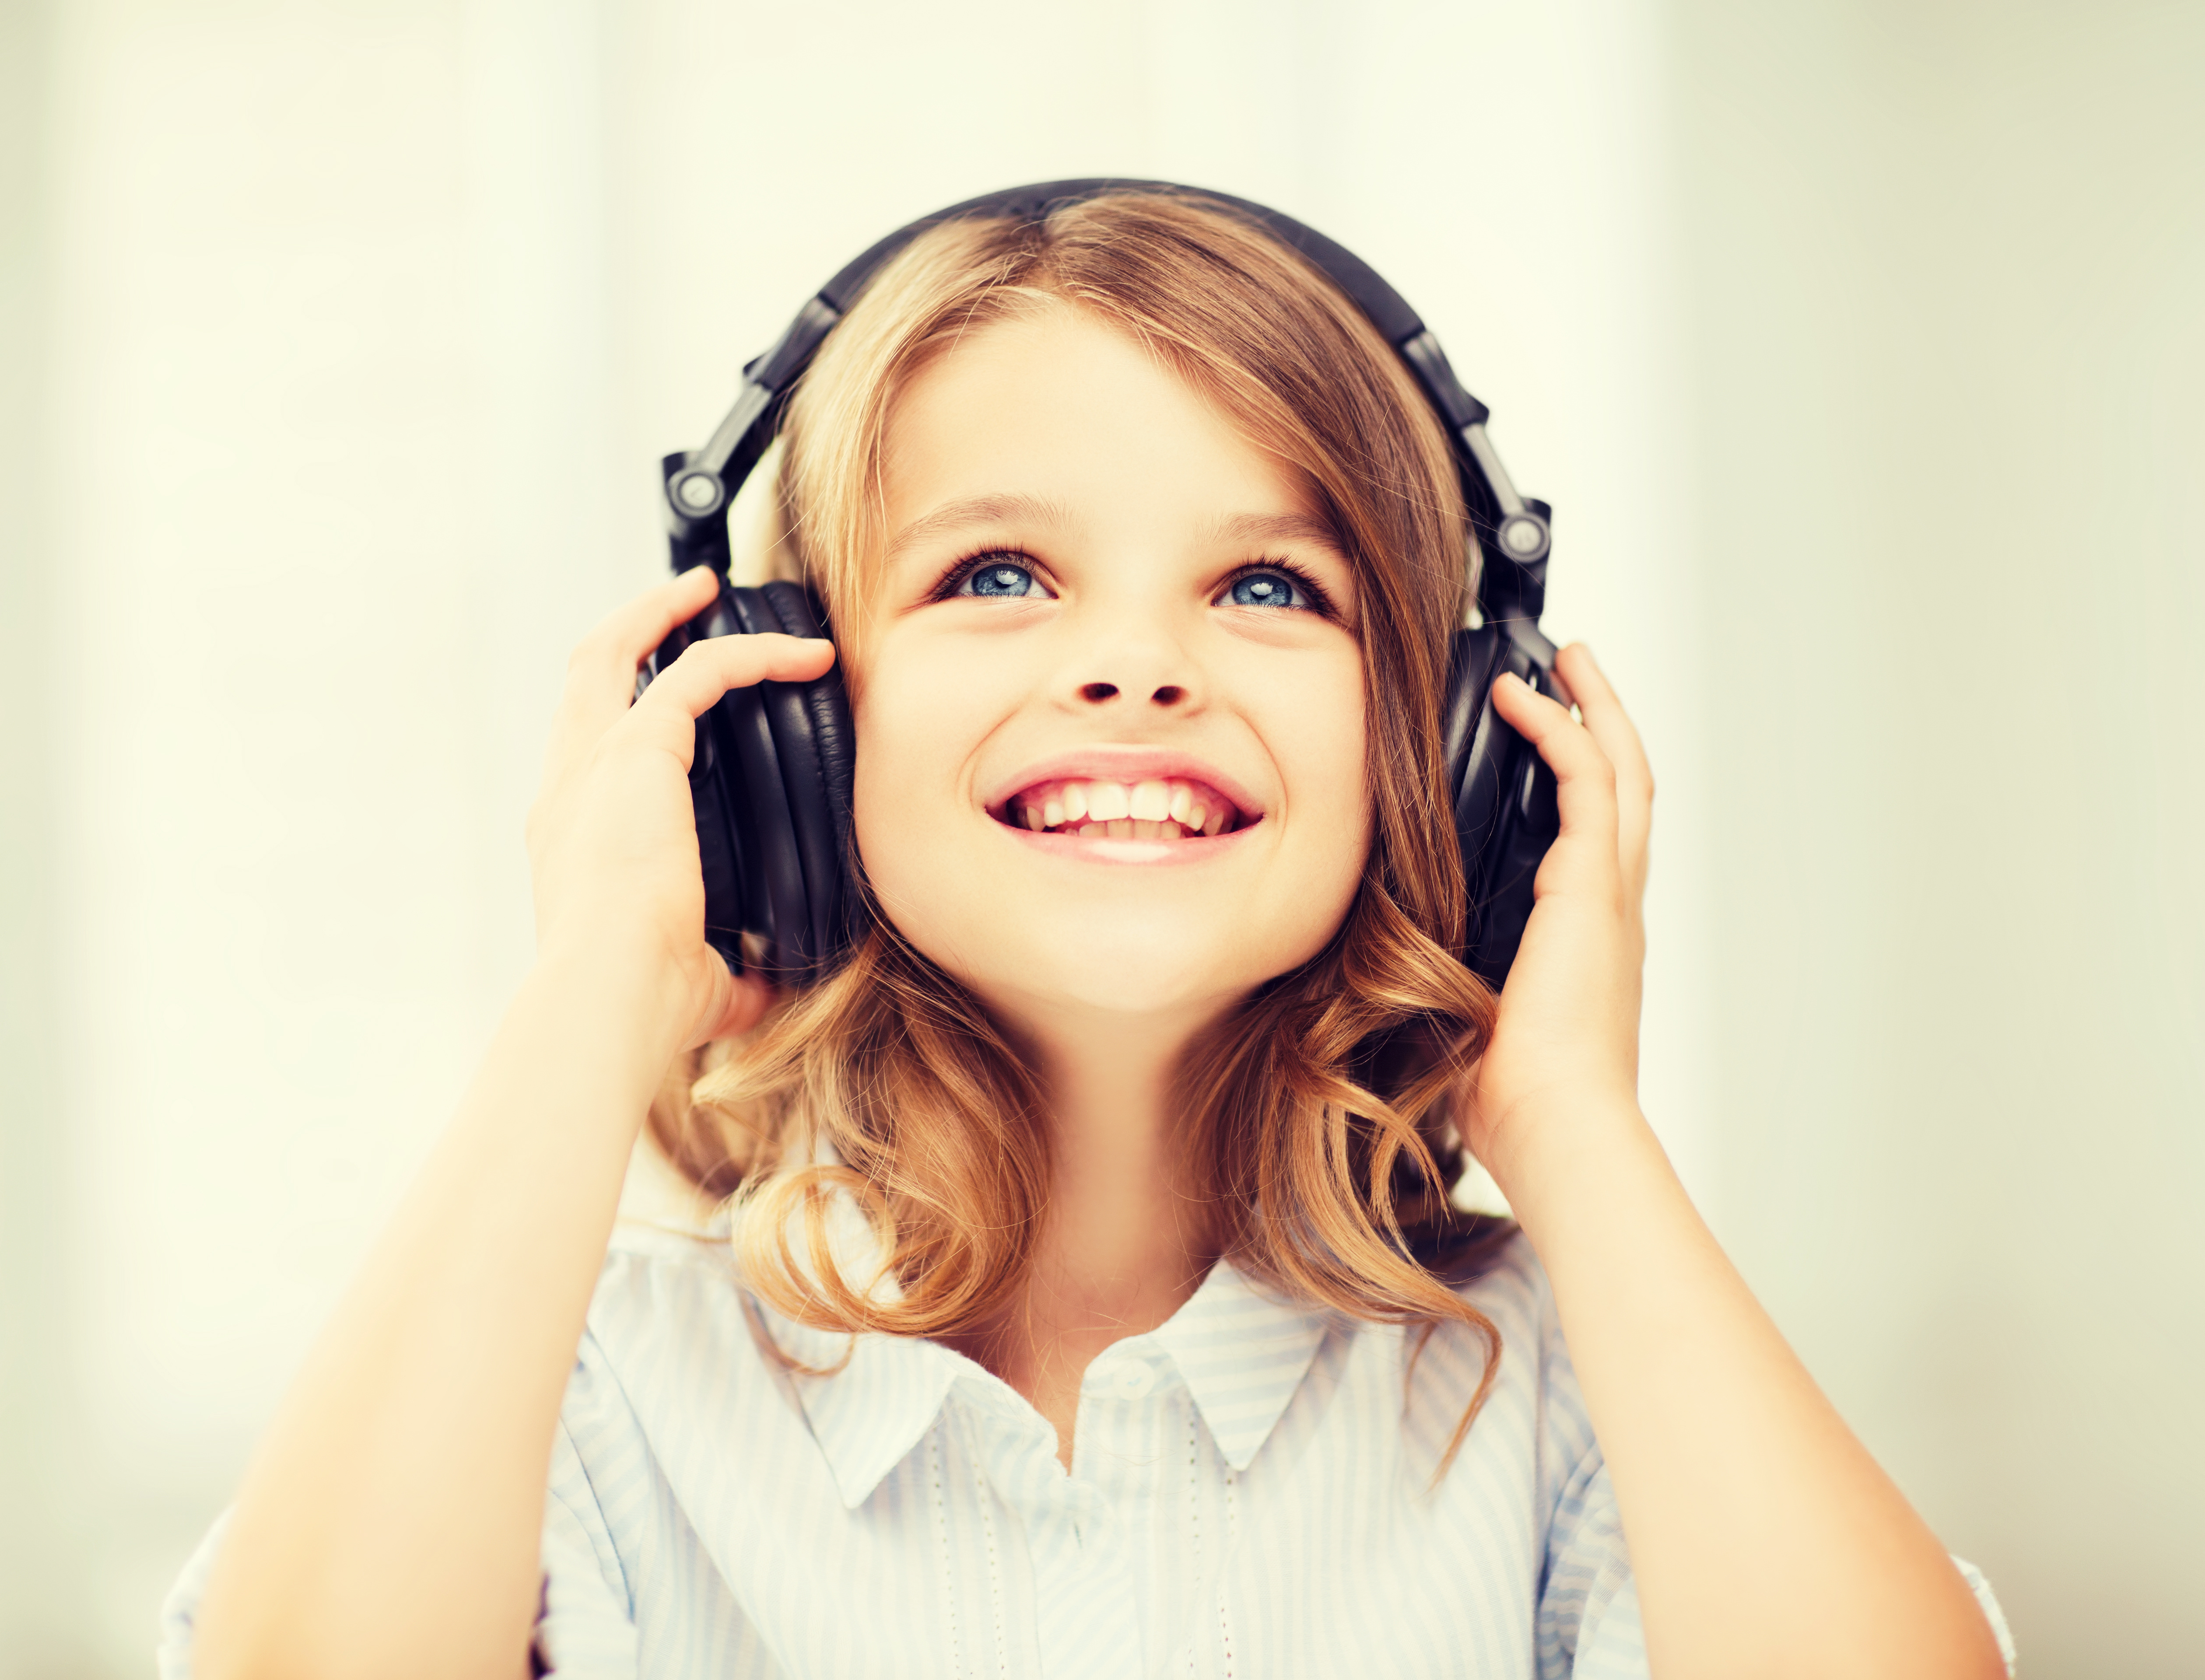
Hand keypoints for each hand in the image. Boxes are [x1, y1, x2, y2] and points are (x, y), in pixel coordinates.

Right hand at [524, 565, 835, 1048]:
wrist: (609, 996)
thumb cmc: (645, 1001)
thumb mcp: (698, 980)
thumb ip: (730, 969)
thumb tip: (770, 980)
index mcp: (575, 839)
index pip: (591, 749)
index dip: (627, 709)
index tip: (675, 687)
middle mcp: (571, 790)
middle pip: (583, 676)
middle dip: (629, 628)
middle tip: (684, 600)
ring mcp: (594, 765)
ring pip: (616, 652)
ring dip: (668, 614)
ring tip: (717, 591)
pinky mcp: (637, 752)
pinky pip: (697, 670)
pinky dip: (753, 654)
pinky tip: (806, 655)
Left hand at [1463, 644, 1654, 1184]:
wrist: (1555, 1123)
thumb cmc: (1509, 1096)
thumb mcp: (1465, 1016)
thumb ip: (1441, 978)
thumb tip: (1377, 966)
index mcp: (1586, 940)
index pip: (1595, 838)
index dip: (1581, 781)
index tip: (1549, 740)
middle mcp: (1610, 908)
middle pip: (1626, 786)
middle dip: (1603, 720)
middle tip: (1575, 671)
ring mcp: (1610, 894)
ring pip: (1623, 769)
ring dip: (1593, 706)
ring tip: (1564, 662)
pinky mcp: (1592, 887)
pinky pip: (1589, 781)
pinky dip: (1561, 729)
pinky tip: (1524, 699)